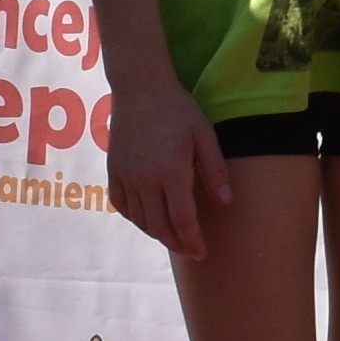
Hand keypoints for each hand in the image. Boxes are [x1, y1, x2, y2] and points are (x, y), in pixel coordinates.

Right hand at [107, 71, 231, 257]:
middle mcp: (145, 181)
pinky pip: (121, 204)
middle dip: (176, 243)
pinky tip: (146, 219)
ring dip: (157, 233)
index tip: (202, 253)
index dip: (192, 241)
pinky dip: (135, 218)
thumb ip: (214, 171)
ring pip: (139, 219)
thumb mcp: (204, 136)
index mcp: (171, 173)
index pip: (183, 221)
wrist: (140, 87)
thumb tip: (226, 203)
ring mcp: (126, 177)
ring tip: (172, 237)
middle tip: (190, 251)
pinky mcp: (113, 170)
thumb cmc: (177, 109)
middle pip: (159, 226)